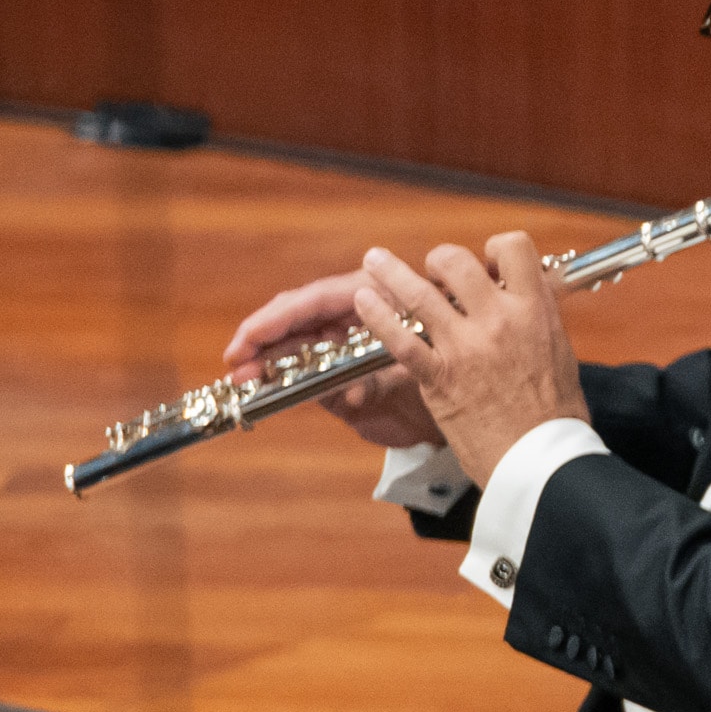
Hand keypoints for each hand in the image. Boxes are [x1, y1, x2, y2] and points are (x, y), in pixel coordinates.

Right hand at [225, 271, 444, 448]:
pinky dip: (298, 386)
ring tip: (247, 380)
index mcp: (377, 297)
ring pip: (299, 346)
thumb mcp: (421, 376)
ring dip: (271, 363)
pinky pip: (314, 377)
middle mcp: (358, 316)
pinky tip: (278, 392)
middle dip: (262, 340)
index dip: (276, 318)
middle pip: (298, 318)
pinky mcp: (344, 375)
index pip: (315, 300)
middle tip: (236, 364)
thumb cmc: (456, 378)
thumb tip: (354, 393)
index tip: (248, 337)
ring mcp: (349, 344)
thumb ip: (384, 381)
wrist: (474, 413)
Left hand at [346, 233, 587, 484]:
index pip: (514, 248)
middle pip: (456, 262)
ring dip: (390, 272)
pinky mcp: (440, 376)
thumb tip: (530, 299)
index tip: (486, 262)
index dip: (495, 247)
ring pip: (418, 293)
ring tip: (376, 262)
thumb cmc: (557, 413)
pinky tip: (364, 303)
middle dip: (439, 261)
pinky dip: (376, 316)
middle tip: (433, 272)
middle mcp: (499, 321)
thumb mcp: (560, 353)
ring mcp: (466, 347)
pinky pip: (400, 338)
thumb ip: (539, 320)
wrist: (543, 458)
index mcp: (535, 312)